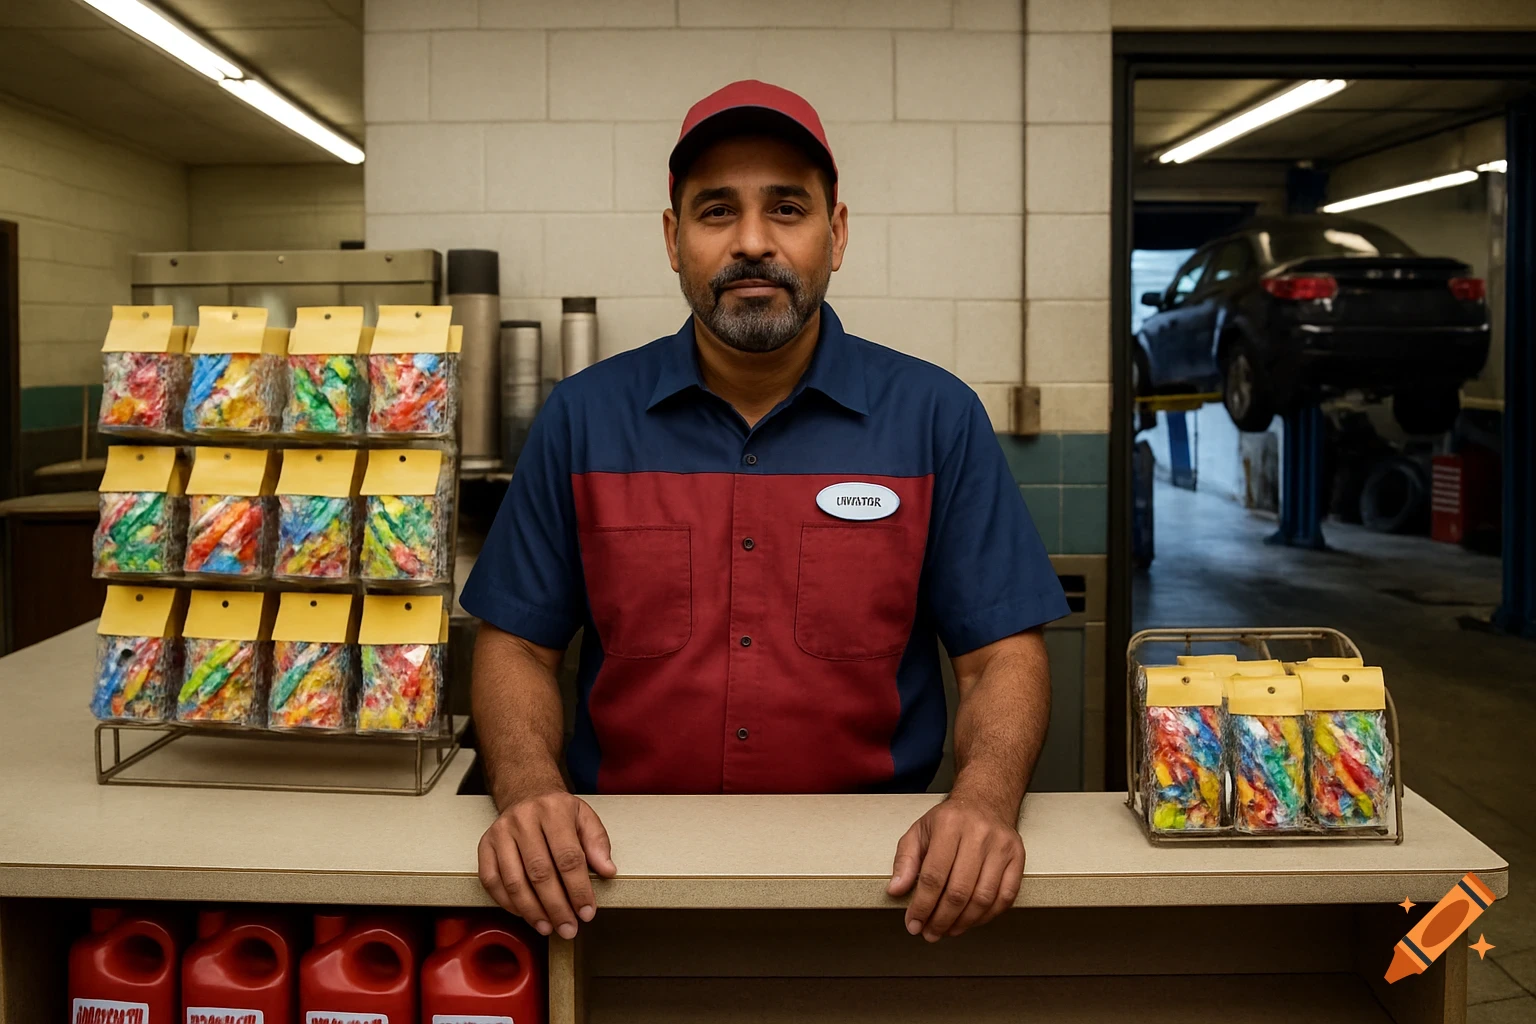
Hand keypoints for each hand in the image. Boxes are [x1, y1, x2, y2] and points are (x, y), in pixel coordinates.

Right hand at [477, 790, 616, 939]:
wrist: (526, 794)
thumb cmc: (558, 811)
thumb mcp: (585, 817)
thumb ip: (598, 843)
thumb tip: (607, 870)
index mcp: (554, 811)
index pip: (568, 857)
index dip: (578, 889)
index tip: (587, 912)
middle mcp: (524, 820)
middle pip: (540, 873)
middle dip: (556, 907)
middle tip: (568, 928)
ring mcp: (501, 833)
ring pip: (514, 881)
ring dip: (532, 911)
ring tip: (548, 927)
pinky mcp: (485, 846)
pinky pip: (492, 881)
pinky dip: (508, 903)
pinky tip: (525, 914)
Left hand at [886, 794, 1023, 940]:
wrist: (986, 800)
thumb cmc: (950, 820)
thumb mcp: (919, 831)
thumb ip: (905, 860)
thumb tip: (896, 890)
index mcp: (949, 824)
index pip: (933, 876)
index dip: (922, 906)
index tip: (913, 923)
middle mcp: (978, 834)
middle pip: (959, 891)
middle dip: (941, 919)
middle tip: (930, 933)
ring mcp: (1001, 846)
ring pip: (983, 898)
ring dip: (963, 922)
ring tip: (948, 930)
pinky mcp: (1018, 857)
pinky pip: (1005, 896)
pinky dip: (987, 916)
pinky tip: (971, 921)